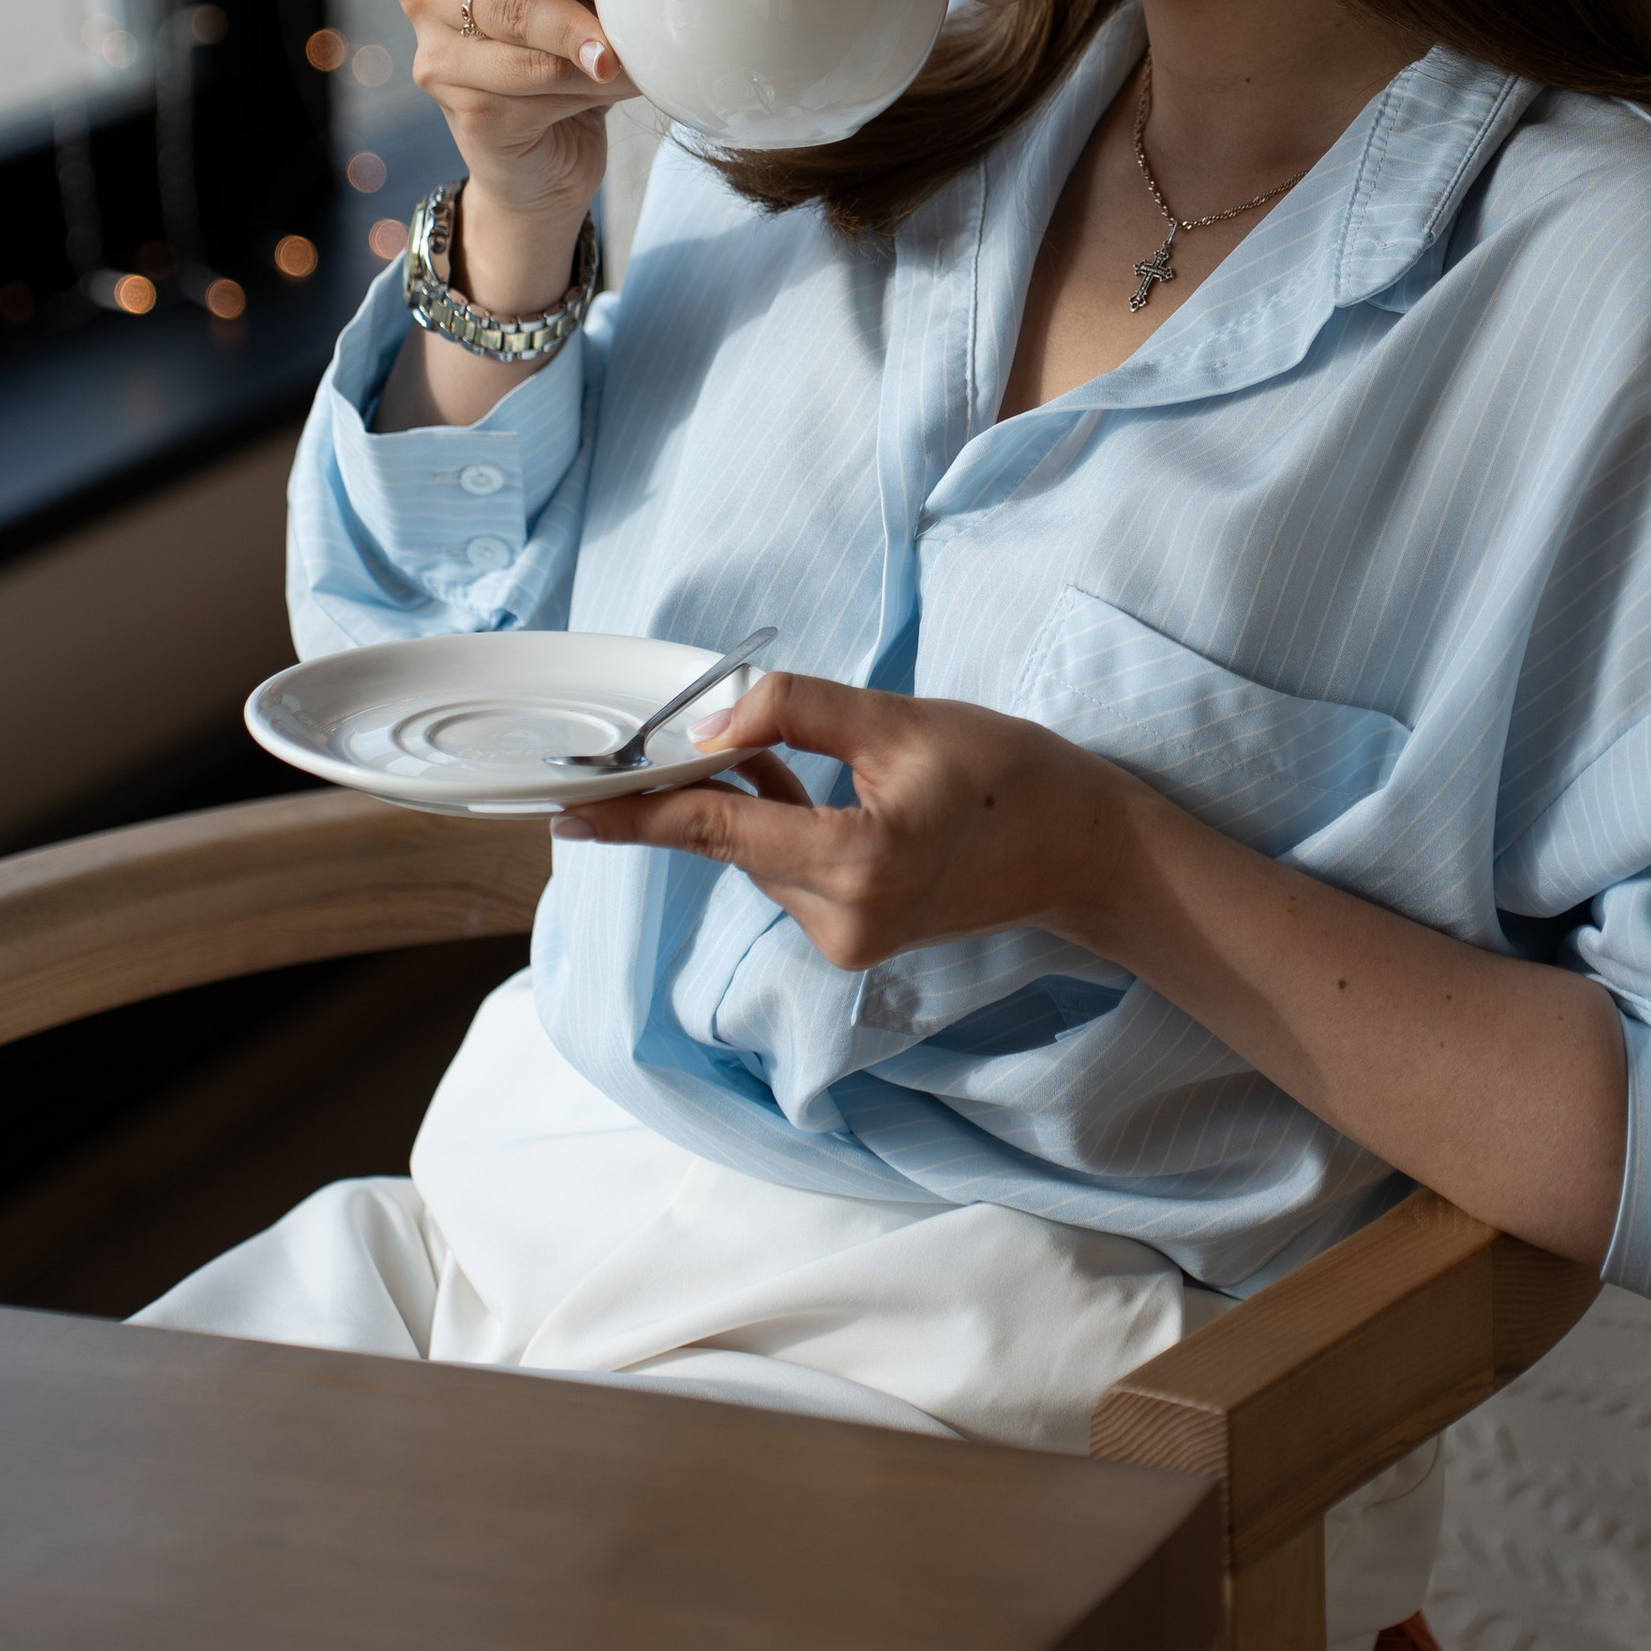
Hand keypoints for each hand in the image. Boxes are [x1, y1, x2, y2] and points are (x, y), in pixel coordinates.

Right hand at [395, 0, 639, 311]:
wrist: (548, 150)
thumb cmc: (565, 52)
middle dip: (583, 23)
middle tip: (622, 43)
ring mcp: (438, 57)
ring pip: (534, 55)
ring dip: (595, 66)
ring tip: (624, 69)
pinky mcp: (464, 111)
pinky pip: (538, 97)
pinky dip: (587, 95)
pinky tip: (599, 96)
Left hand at [552, 672, 1141, 968]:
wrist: (1083, 851)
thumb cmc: (1011, 775)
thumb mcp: (903, 720)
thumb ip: (800, 713)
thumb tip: (713, 724)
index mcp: (860, 863)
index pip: (720, 832)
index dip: (638, 816)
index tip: (567, 811)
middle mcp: (843, 919)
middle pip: (732, 846)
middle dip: (684, 795)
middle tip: (626, 754)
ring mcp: (848, 937)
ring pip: (758, 856)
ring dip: (741, 803)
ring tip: (765, 747)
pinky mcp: (855, 934)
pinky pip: (788, 869)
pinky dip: (775, 824)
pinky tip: (779, 779)